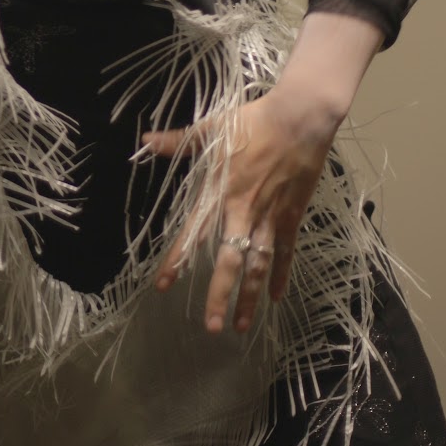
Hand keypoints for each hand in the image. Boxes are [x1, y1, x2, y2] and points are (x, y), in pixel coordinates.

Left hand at [141, 88, 337, 333]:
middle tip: (211, 326)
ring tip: (242, 326)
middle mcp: (244, 212)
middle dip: (220, 295)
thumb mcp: (211, 129)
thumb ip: (179, 142)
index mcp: (221, 193)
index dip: (177, 260)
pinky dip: (280, 276)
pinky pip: (286, 252)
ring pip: (259, 265)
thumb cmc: (253, 122)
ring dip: (251, 297)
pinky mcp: (292, 216)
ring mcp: (271, 217)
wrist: (300, 119)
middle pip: (231, 261)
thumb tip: (145, 140)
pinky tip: (276, 298)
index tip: (163, 285)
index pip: (194, 233)